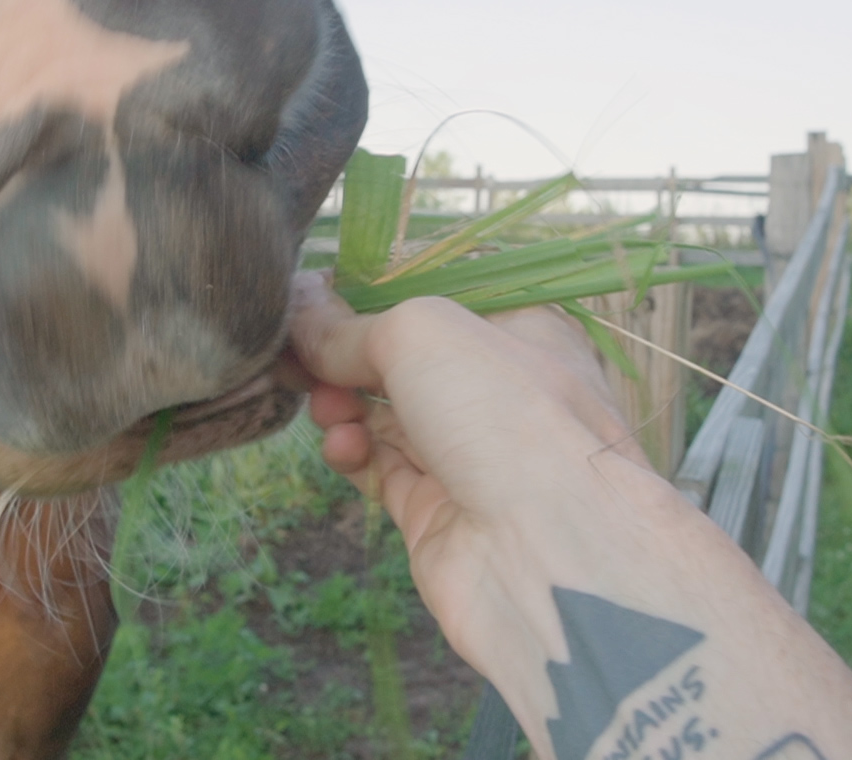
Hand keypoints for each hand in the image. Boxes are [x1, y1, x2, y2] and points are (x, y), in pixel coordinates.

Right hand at [283, 272, 646, 649]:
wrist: (549, 555)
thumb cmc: (507, 416)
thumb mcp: (422, 333)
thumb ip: (353, 326)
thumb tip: (301, 315)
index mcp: (523, 334)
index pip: (443, 302)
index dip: (380, 297)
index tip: (320, 297)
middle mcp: (503, 394)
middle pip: (409, 361)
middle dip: (350, 355)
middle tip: (302, 355)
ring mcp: (474, 458)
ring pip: (389, 417)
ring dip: (345, 404)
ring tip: (324, 406)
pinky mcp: (441, 514)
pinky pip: (382, 472)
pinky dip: (353, 455)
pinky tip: (339, 446)